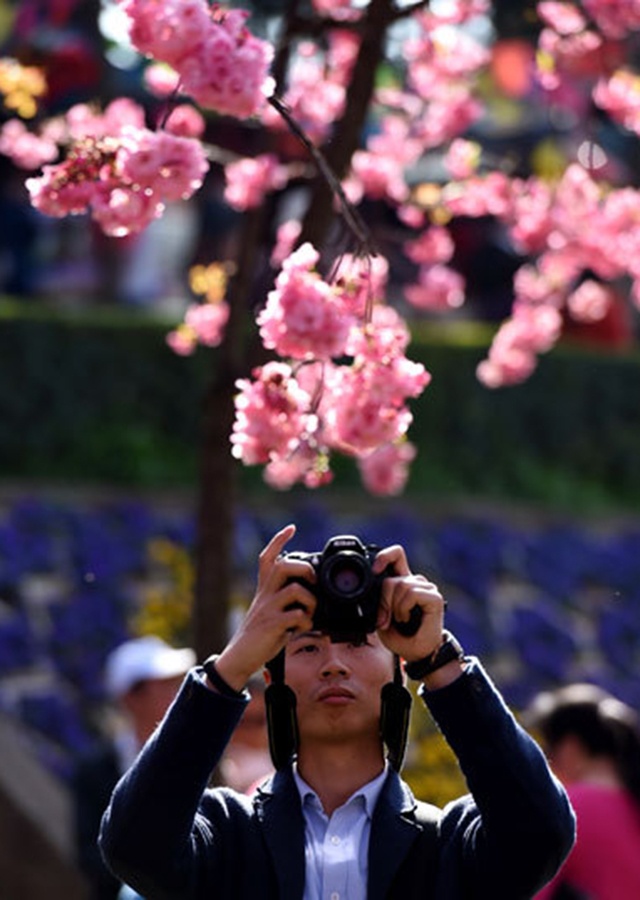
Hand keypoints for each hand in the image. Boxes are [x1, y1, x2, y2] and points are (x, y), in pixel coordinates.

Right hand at [214, 525, 316, 690]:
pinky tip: (303, 628)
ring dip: (311, 601)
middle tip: (314, 582)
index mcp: (264, 589)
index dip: (279, 541)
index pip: (267, 558)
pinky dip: (306, 621)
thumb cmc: (259, 635)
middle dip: (304, 569)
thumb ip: (285, 601)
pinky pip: (296, 616)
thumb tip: (312, 596)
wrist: (239, 657)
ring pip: (294, 590)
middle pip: (283, 566)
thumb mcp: (269, 612)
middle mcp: (264, 595)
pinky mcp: (272, 625)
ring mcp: (268, 609)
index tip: (291, 528)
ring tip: (310, 612)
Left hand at [373, 544, 445, 661]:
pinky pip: (411, 593)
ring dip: (394, 607)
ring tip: (400, 620)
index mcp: (402, 582)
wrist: (417, 654)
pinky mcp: (434, 597)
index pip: (396, 555)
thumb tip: (374, 582)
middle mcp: (415, 582)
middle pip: (391, 578)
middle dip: (383, 601)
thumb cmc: (400, 637)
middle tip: (384, 620)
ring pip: (400, 585)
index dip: (384, 556)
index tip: (374, 570)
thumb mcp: (381, 617)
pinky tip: (406, 618)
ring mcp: (426, 589)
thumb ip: (379, 599)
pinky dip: (404, 608)